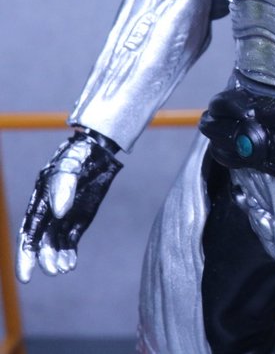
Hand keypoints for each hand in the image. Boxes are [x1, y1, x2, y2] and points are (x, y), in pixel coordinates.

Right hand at [18, 130, 121, 281]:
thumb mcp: (70, 168)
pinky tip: (70, 264)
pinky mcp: (78, 220)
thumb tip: (60, 212)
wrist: (96, 150)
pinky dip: (69, 254)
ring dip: (58, 258)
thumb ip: (64, 188)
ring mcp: (63, 218)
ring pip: (56, 244)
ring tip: (65, 269)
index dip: (25, 254)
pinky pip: (70, 241)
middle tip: (54, 271)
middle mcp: (48, 214)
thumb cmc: (78, 157)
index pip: (28, 233)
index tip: (26, 276)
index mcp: (39, 202)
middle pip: (41, 242)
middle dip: (44, 259)